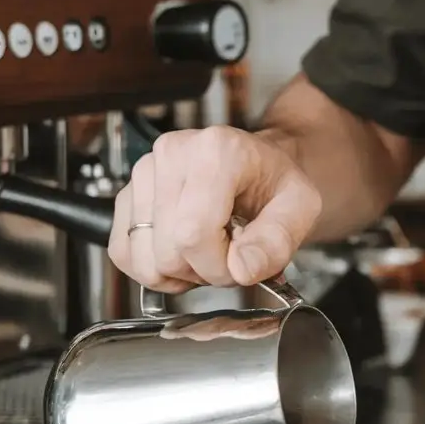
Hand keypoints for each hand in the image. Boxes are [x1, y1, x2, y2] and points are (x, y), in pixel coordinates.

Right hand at [108, 126, 320, 291]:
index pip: (194, 234)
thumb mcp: (300, 209)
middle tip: (228, 254)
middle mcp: (172, 154)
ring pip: (144, 258)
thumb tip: (242, 269)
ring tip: (207, 249)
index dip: (218, 267)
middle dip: (202, 271)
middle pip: (168, 252)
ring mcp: (144, 173)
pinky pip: (124, 253)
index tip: (240, 264)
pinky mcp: (127, 194)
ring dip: (178, 271)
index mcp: (216, 152)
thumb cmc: (275, 183)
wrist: (259, 166)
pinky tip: (182, 253)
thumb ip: (276, 242)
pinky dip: (153, 267)